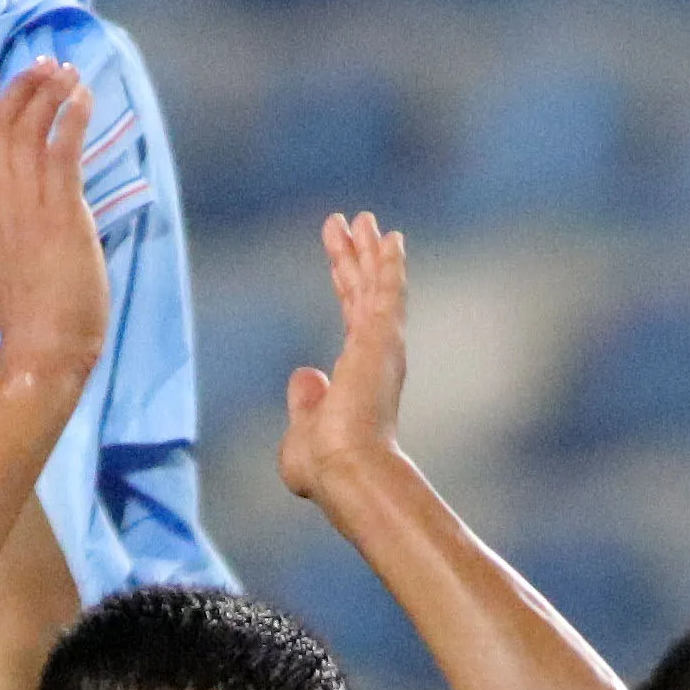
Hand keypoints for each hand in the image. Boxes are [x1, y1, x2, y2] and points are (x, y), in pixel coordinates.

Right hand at [0, 63, 109, 398]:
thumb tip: (4, 241)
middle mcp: (0, 208)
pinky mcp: (60, 216)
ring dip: (46, 94)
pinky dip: (72, 118)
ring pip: (28, 134)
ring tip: (63, 68)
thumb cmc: (27, 329)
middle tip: (36, 61)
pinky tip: (82, 97)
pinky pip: (62, 153)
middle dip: (16, 89)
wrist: (42, 353)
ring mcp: (28, 210)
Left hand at [278, 210, 413, 504]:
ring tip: (362, 219)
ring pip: (375, 286)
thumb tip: (305, 374)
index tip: (340, 259)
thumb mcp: (299, 433)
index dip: (345, 284)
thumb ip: (304, 403)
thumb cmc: (324, 466)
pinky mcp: (383, 339)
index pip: (352, 318)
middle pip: (363, 292)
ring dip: (369, 250)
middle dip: (357, 256)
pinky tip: (390, 238)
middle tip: (352, 222)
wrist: (345, 471)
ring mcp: (381, 347)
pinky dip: (389, 264)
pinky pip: (388, 291)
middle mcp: (374, 357)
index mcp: (357, 377)